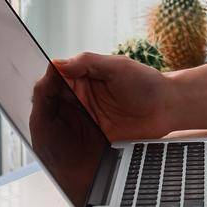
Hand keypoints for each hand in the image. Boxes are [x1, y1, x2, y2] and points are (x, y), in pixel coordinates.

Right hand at [51, 52, 180, 140]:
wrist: (168, 107)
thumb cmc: (146, 82)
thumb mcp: (117, 66)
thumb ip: (88, 63)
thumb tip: (57, 63)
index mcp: (83, 77)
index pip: (55, 79)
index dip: (45, 84)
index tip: (40, 90)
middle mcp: (81, 97)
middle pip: (51, 102)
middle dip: (41, 106)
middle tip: (38, 112)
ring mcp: (86, 117)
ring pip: (57, 121)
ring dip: (48, 125)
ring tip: (41, 129)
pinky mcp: (94, 135)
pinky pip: (73, 138)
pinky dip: (62, 141)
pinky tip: (55, 144)